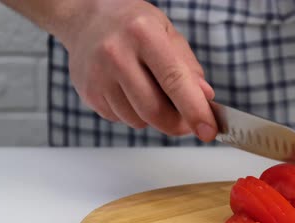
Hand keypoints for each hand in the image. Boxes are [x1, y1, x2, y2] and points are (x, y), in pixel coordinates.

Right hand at [57, 0, 216, 140]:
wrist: (86, 19)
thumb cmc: (134, 26)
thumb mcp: (167, 33)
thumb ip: (188, 67)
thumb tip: (205, 98)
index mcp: (143, 33)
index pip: (174, 81)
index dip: (195, 111)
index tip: (208, 131)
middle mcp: (116, 53)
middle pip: (155, 110)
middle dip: (177, 124)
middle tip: (187, 122)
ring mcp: (98, 75)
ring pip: (138, 120)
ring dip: (154, 118)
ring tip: (151, 91)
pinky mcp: (88, 93)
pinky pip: (121, 119)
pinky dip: (134, 114)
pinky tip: (129, 91)